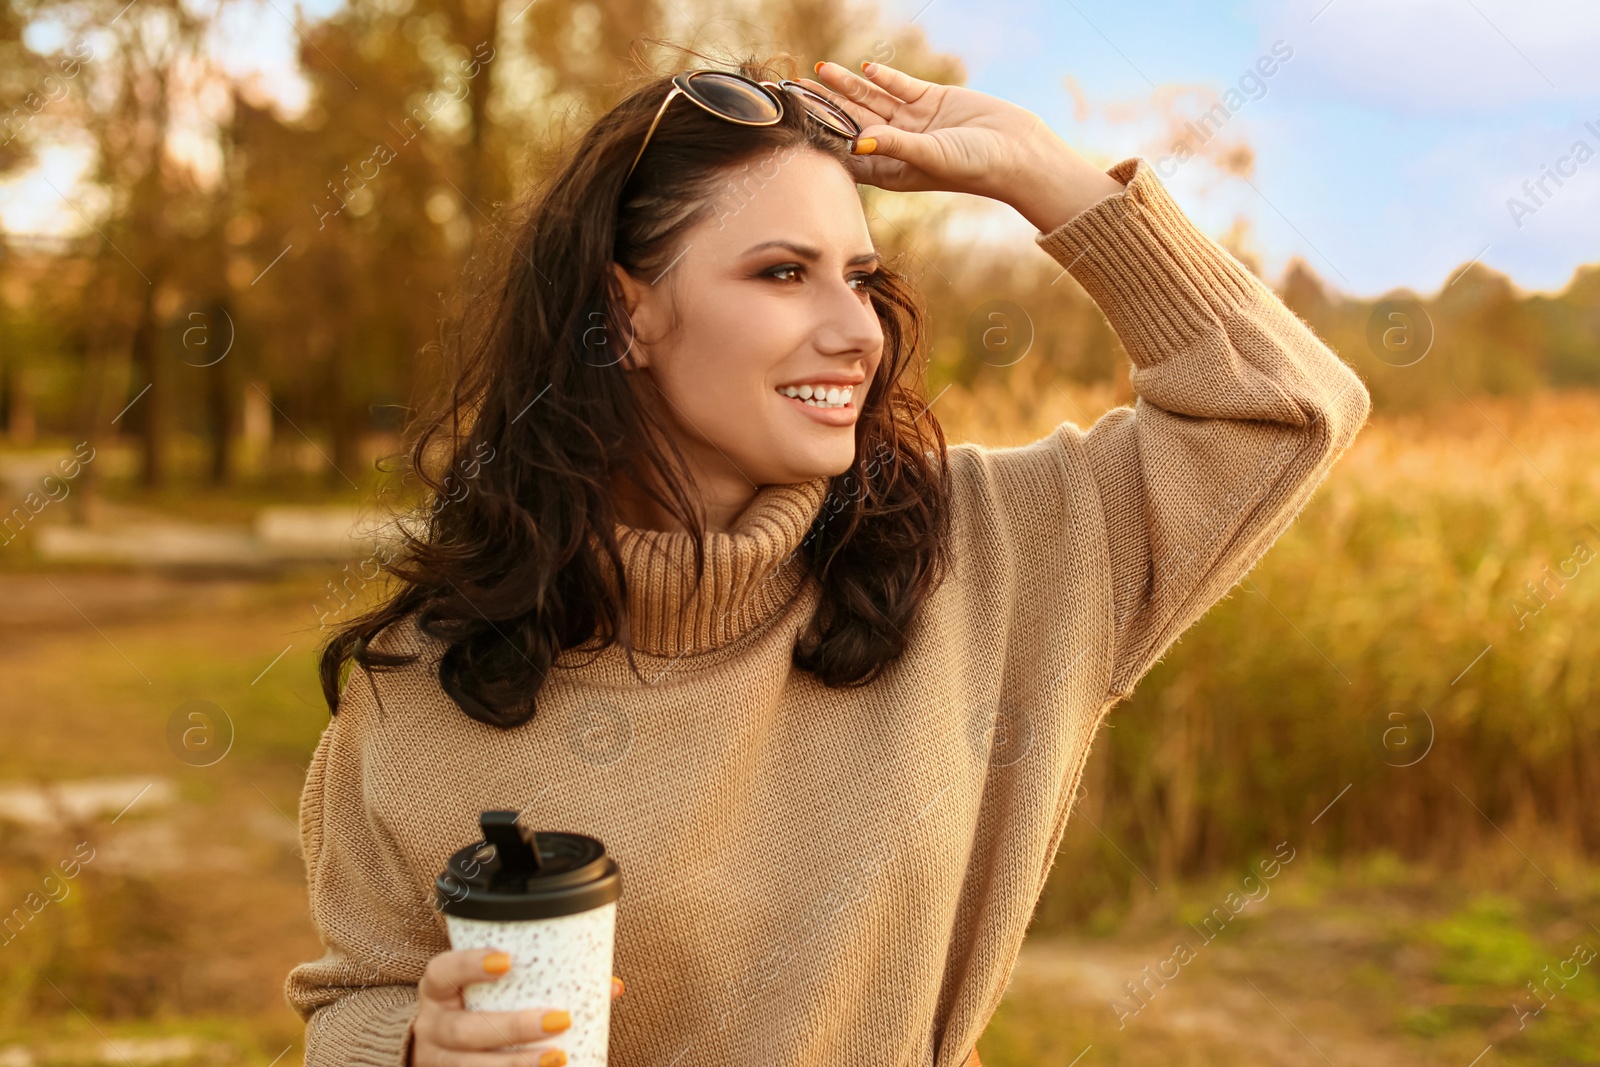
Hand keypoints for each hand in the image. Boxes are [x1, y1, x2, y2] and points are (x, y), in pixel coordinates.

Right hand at [408, 947, 624, 1065]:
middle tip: (560, 1020)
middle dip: (514, 1027)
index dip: (470, 965)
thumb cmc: (479, 1006)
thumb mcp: (493, 989)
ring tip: (559, 1058)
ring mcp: (438, 1062)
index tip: (507, 961)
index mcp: (439, 990)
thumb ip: (541, 981)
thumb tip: (611, 986)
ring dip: (517, 1064)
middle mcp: (432, 1027)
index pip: (443, 971)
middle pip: (465, 1030)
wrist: (442, 1048)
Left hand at [799, 60, 1126, 231]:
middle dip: (826, 105)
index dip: (822, 137)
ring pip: (873, 100)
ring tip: (820, 70)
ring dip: (848, 86)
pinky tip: (865, 67)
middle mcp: (898, 147)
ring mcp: (914, 123)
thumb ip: (895, 147)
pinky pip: (901, 87)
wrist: (1017, 152)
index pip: (847, 152)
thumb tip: (860, 143)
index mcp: (891, 171)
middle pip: (853, 121)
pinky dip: (884, 77)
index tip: (796, 123)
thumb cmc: (974, 166)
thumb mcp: (931, 157)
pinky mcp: (932, 102)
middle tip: (797, 89)